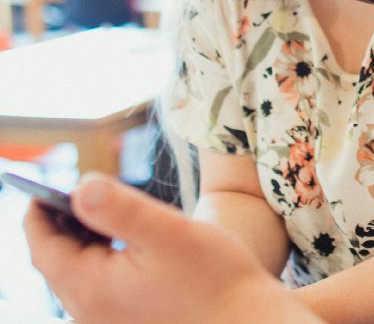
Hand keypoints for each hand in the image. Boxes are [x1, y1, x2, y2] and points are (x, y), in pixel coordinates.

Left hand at [24, 173, 319, 323]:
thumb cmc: (217, 280)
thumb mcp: (168, 232)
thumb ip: (119, 207)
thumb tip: (79, 187)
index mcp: (93, 289)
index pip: (43, 248)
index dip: (36, 211)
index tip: (38, 184)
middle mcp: (93, 313)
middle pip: (56, 262)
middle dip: (56, 223)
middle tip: (64, 189)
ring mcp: (111, 322)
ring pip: (77, 275)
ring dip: (78, 240)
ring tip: (89, 208)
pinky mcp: (131, 323)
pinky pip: (98, 287)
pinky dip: (97, 257)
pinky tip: (120, 241)